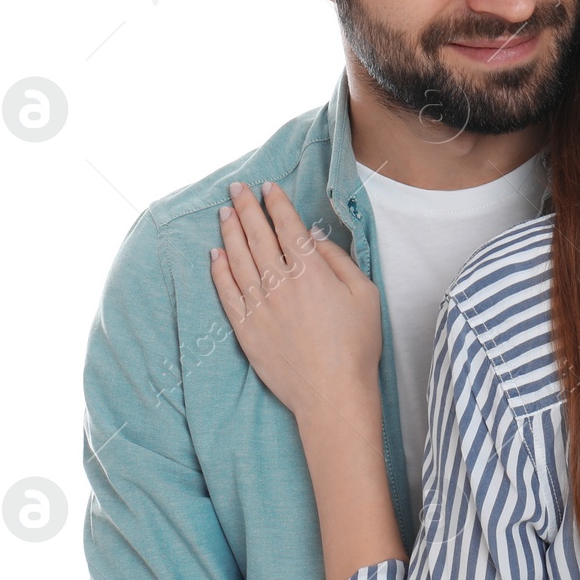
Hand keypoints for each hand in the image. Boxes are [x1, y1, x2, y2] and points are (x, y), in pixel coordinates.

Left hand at [210, 179, 381, 430]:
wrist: (331, 393)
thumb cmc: (356, 346)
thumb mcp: (365, 295)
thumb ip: (339, 261)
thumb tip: (314, 238)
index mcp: (311, 272)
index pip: (287, 227)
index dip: (276, 203)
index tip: (267, 187)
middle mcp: (280, 283)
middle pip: (257, 236)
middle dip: (246, 208)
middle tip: (236, 189)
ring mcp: (259, 306)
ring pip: (238, 259)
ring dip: (230, 232)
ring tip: (224, 212)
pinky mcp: (245, 328)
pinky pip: (226, 292)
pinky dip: (219, 270)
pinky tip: (215, 255)